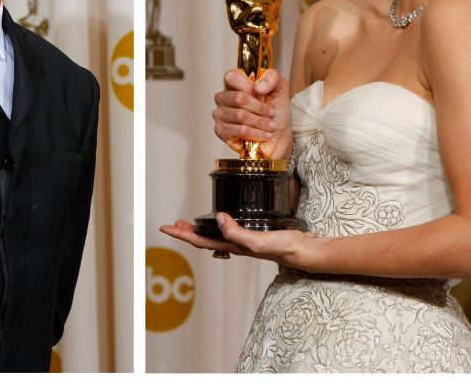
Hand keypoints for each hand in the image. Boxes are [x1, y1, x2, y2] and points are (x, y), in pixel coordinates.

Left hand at [160, 213, 316, 266]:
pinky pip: (229, 229)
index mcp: (233, 246)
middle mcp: (235, 244)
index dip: (182, 235)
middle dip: (186, 233)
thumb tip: (219, 219)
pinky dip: (219, 224)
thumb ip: (237, 233)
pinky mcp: (252, 233)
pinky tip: (222, 220)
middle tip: (172, 224)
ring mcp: (244, 240)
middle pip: (204, 239)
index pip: (200, 241)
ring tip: (189, 224)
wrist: (303, 250)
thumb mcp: (257, 240)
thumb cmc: (283, 247)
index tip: (166, 227)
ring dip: (200, 230)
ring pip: (215, 235)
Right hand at [212, 68, 291, 158]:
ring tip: (270, 126)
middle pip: (238, 98)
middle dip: (260, 108)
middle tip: (271, 114)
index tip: (263, 95)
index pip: (231, 77)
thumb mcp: (280, 88)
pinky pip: (239, 130)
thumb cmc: (275, 110)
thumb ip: (272, 78)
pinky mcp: (221, 131)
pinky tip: (263, 134)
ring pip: (240, 115)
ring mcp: (220, 114)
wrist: (278, 134)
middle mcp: (223, 97)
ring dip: (260, 122)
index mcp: (234, 83)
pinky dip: (256, 133)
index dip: (249, 86)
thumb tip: (258, 87)